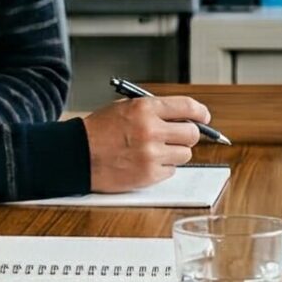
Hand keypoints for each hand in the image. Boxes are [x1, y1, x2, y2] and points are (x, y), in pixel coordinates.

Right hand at [81, 95, 206, 191]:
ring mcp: (151, 154)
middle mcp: (151, 130)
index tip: (204, 117)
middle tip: (179, 137)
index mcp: (145, 108)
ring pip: (185, 154)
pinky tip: (146, 163)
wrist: (77, 155)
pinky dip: (163, 168)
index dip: (200, 113)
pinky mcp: (148, 175)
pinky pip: (171, 171)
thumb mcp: (125, 108)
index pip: (188, 107)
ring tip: (155, 151)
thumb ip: (155, 110)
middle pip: (192, 134)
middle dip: (188, 135)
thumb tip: (184, 116)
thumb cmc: (98, 131)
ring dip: (175, 153)